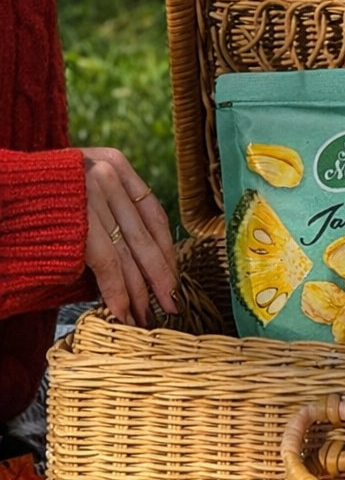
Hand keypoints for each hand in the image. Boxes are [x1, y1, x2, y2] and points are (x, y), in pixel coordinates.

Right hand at [82, 147, 177, 325]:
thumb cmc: (36, 197)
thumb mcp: (79, 184)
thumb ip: (110, 204)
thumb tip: (146, 255)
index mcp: (114, 162)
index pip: (153, 214)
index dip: (166, 251)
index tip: (172, 277)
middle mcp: (108, 175)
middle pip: (145, 238)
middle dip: (160, 279)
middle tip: (172, 306)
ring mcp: (94, 196)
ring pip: (129, 256)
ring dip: (140, 294)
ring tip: (144, 317)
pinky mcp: (81, 222)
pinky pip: (108, 265)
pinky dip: (117, 294)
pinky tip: (122, 313)